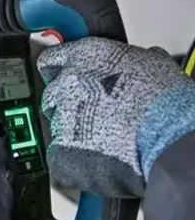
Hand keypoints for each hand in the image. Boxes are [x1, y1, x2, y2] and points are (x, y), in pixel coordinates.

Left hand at [36, 37, 194, 196]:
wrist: (169, 136)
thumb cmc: (166, 102)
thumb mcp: (153, 64)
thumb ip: (133, 60)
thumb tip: (142, 59)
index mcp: (85, 57)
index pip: (51, 61)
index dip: (59, 72)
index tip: (64, 79)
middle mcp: (67, 84)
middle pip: (52, 96)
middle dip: (69, 106)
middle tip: (95, 116)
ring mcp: (62, 117)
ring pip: (58, 127)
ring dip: (75, 134)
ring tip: (107, 139)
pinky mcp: (61, 150)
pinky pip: (60, 158)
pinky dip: (76, 162)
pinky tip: (100, 158)